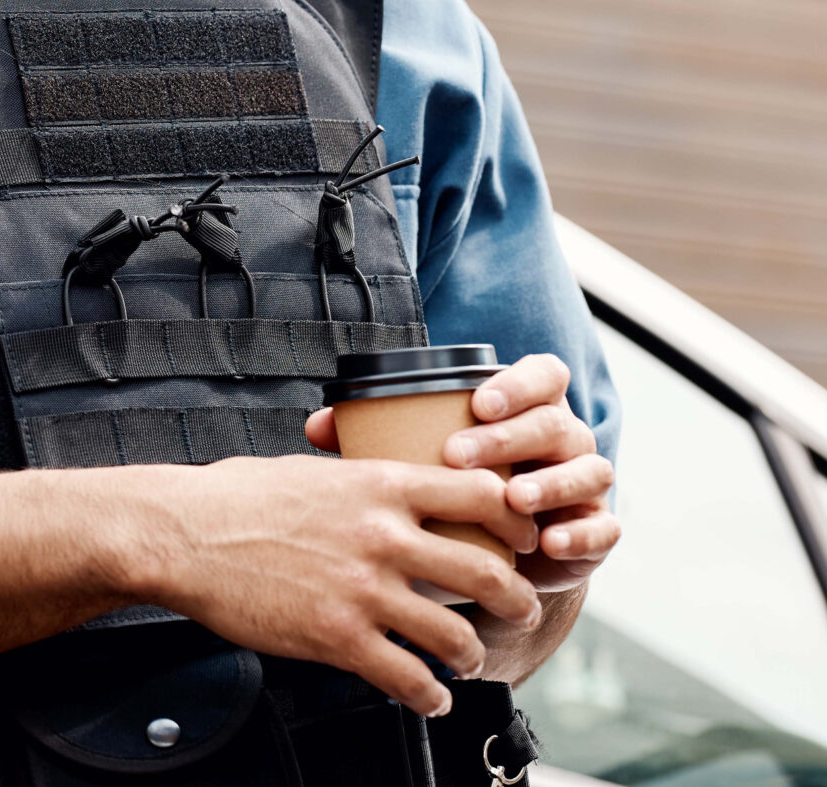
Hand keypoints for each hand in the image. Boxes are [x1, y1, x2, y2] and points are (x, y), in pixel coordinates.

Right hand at [140, 455, 540, 717]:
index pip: (482, 497)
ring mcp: (363, 590)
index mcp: (379, 486)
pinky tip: (428, 697)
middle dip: (518, 600)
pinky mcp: (338, 637)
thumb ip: (358, 482)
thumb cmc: (232, 499)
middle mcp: (383, 536)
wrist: (180, 535)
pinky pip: (409, 679)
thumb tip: (385, 491)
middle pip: (488, 573)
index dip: (517, 522)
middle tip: (521, 610)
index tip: (524, 540)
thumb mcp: (308, 470)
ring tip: (468, 661)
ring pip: (455, 636)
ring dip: (472, 656)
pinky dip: (430, 696)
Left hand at [304, 351, 617, 593]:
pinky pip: (603, 527)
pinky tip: (549, 543)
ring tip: (511, 498)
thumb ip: (375, 433)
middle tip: (459, 455)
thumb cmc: (452, 482)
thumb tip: (317, 426)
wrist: (494, 546)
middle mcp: (564, 436)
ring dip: (552, 483)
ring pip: (589, 470)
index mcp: (528, 404)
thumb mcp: (421, 452)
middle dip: (510, 437)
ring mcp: (585, 482)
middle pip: (556, 423)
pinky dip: (581, 534)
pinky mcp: (594, 528)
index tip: (477, 402)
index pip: (544, 375)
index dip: (519, 384)